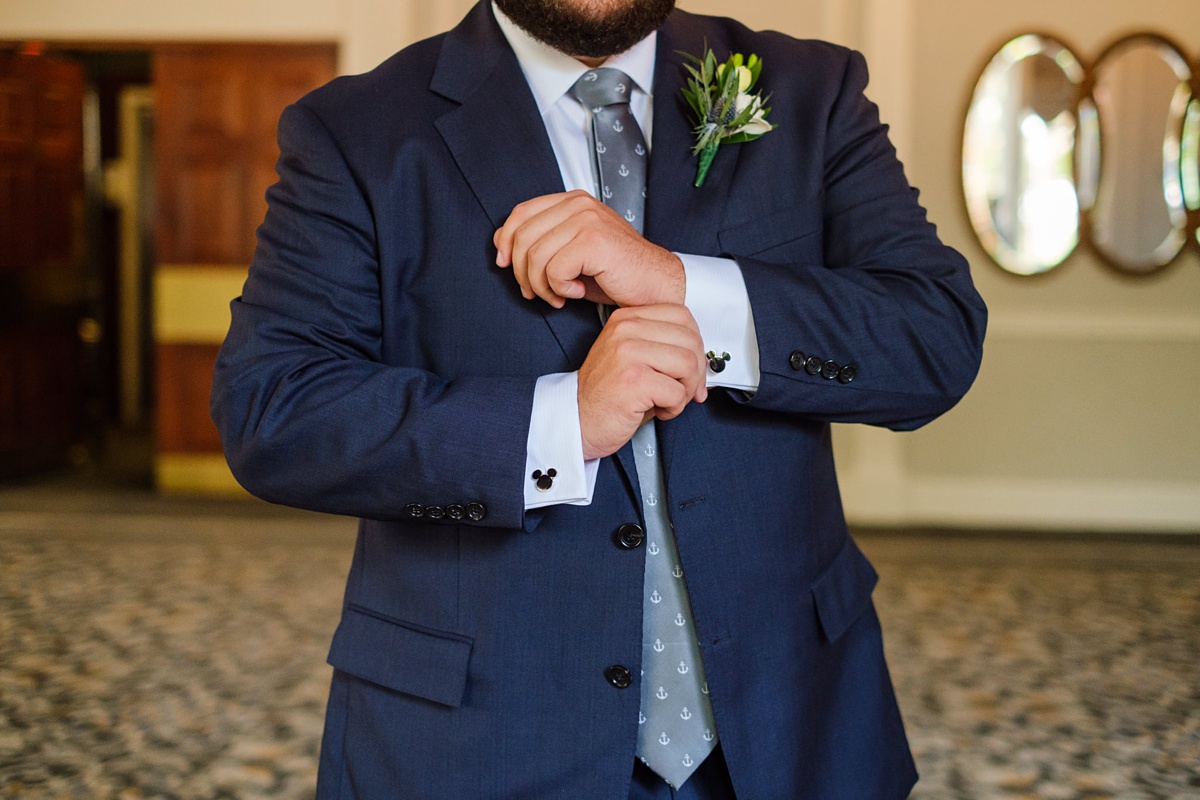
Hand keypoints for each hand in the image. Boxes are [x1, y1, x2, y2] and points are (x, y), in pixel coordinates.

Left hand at [494, 190, 684, 308]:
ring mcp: (587, 219)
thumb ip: (540, 242)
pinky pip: (554, 270)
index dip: (506, 242)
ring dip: (542, 286)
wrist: (656, 285)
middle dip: (522, 273)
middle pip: (523, 237)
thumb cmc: (615, 273)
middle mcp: (579, 204)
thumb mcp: (570, 253)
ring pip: (535, 256)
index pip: (521, 214)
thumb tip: (501, 245)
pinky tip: (577, 292)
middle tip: (539, 293)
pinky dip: (560, 289)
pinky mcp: (593, 240)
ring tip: (560, 296)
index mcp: (572, 201)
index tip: (505, 266)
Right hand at [576, 304, 707, 459]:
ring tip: (669, 400)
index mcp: (627, 319)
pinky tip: (658, 410)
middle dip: (696, 371)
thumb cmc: (606, 394)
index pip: (682, 316)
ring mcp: (628, 353)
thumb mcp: (633, 358)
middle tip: (684, 390)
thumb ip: (663, 347)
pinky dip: (675, 407)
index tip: (691, 368)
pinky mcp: (633, 380)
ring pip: (688, 363)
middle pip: (690, 340)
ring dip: (687, 390)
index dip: (696, 345)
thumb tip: (702, 359)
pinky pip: (678, 391)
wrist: (577, 421)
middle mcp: (626, 330)